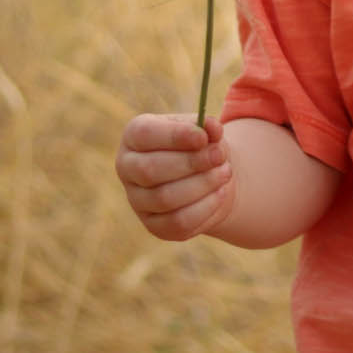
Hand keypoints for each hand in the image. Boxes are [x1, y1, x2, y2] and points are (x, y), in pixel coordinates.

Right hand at [117, 114, 236, 241]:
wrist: (207, 176)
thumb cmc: (199, 146)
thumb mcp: (204, 130)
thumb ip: (208, 127)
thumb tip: (213, 128)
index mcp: (134, 136)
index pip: (144, 134)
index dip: (174, 136)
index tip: (203, 137)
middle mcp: (128, 168)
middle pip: (150, 169)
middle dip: (190, 163)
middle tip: (219, 156)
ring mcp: (137, 200)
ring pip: (164, 198)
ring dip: (202, 184)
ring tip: (225, 172)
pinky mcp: (154, 226)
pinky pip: (178, 222)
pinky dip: (205, 207)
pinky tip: (221, 192)